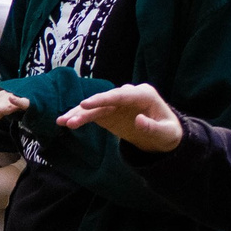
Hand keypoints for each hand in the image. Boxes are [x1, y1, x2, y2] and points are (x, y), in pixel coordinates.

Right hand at [61, 82, 185, 151]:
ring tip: (62, 122)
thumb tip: (138, 120)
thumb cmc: (168, 132)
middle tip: (70, 119)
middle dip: (86, 109)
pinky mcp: (109, 111)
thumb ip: (153, 127)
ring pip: (95, 106)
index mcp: (143, 94)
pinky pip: (92, 114)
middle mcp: (127, 94)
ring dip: (78, 113)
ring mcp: (116, 102)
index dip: (102, 99)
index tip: (85, 104)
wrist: (163, 135)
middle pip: (104, 100)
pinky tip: (66, 122)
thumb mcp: (166, 133)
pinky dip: (80, 117)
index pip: (120, 95)